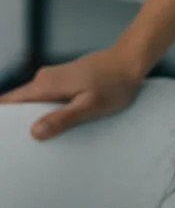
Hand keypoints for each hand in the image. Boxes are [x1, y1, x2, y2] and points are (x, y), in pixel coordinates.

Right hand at [0, 48, 143, 139]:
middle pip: (19, 103)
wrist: (130, 61)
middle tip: (22, 146)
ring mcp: (54, 78)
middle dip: (18, 123)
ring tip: (39, 140)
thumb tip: (34, 132)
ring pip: (33, 101)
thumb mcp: (91, 106)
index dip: (4, 120)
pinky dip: (47, 111)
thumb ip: (63, 119)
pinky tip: (56, 124)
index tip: (6, 137)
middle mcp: (44, 79)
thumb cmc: (115, 84)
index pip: (8, 102)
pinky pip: (47, 97)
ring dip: (34, 117)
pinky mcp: (65, 80)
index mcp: (45, 85)